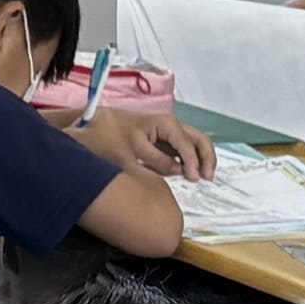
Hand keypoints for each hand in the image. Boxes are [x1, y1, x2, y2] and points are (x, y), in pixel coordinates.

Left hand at [84, 103, 213, 180]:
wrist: (96, 127)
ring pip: (196, 144)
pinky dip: (192, 160)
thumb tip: (180, 171)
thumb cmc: (111, 137)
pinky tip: (190, 174)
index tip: (194, 179)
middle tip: (207, 179)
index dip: (193, 162)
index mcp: (166, 124)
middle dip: (208, 159)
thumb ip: (158, 162)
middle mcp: (172, 125)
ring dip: (203, 160)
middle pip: (200, 140)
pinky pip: (185, 149)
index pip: (188, 144)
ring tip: (202, 179)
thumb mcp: (133, 153)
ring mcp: (170, 132)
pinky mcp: (165, 140)